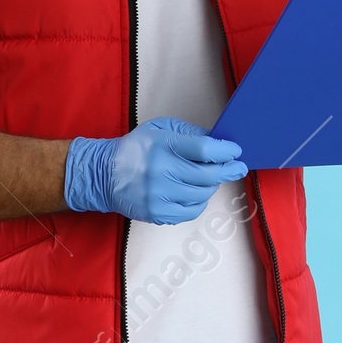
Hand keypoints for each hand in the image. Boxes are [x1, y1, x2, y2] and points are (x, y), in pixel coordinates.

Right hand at [64, 116, 247, 223]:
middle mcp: (161, 172)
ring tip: (207, 178)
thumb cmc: (135, 149)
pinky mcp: (158, 213)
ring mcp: (160, 196)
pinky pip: (192, 211)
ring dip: (211, 186)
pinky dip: (199, 201)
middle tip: (237, 168)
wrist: (104, 175)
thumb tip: (218, 142)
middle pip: (208, 175)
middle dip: (227, 171)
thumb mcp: (159, 129)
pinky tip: (194, 193)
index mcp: (162, 146)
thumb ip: (189, 133)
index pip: (204, 150)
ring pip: (203, 194)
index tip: (235, 151)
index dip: (225, 151)